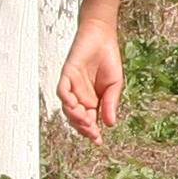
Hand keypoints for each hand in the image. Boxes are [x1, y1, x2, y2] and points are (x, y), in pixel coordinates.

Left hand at [58, 18, 124, 142]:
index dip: (92, 132)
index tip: (99, 141)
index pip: (89, 121)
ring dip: (75, 117)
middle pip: (77, 118)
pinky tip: (75, 106)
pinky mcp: (66, 76)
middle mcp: (79, 97)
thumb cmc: (108, 60)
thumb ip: (111, 103)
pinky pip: (62, 91)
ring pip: (68, 108)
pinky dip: (66, 100)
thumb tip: (111, 124)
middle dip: (84, 127)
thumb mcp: (115, 85)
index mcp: (92, 101)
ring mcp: (71, 87)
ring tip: (85, 121)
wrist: (102, 37)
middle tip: (92, 132)